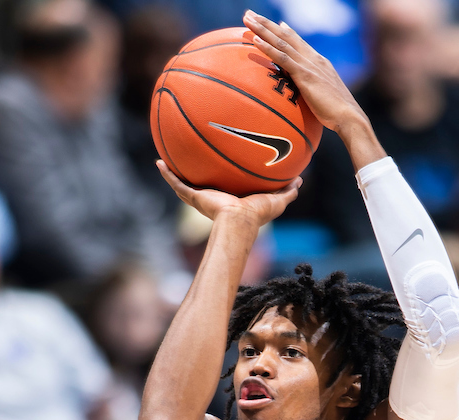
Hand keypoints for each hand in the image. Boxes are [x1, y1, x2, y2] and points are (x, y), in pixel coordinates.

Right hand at [156, 160, 300, 225]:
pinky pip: (176, 183)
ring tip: (164, 159)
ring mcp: (201, 198)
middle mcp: (213, 198)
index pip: (224, 188)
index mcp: (230, 200)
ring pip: (184, 184)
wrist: (239, 220)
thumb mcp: (277, 199)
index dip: (221, 179)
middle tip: (190, 160)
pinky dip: (166, 174)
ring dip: (173, 173)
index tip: (219, 168)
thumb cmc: (257, 214)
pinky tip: (158, 162)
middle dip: (195, 174)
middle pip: (200, 185)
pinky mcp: (194, 196)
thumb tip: (300, 179)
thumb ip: (287, 190)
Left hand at [243, 10, 364, 134]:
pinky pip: (282, 58)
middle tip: (251, 13)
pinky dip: (268, 48)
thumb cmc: (338, 115)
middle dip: (267, 24)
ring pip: (281, 42)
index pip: (300, 42)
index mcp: (319, 62)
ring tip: (248, 18)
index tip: (278, 24)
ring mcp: (308, 65)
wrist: (349, 117)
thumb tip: (310, 97)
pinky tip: (255, 40)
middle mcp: (313, 58)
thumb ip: (316, 91)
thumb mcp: (326, 98)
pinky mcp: (304, 75)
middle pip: (286, 36)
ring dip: (262, 29)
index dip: (287, 31)